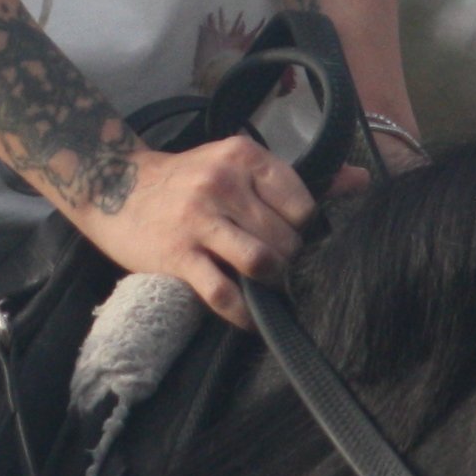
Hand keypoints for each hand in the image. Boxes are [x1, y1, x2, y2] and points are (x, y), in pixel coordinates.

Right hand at [82, 132, 341, 326]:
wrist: (113, 184)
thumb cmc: (186, 179)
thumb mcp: (236, 163)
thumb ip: (295, 178)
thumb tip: (362, 181)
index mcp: (243, 157)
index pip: (301, 205)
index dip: (303, 230)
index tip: (292, 239)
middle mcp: (223, 184)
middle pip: (285, 239)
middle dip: (289, 262)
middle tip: (281, 271)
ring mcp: (199, 220)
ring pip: (262, 263)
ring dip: (271, 283)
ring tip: (266, 287)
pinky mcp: (178, 254)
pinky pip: (223, 293)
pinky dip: (244, 313)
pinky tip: (249, 318)